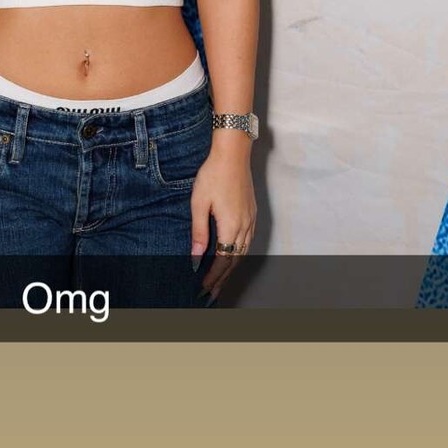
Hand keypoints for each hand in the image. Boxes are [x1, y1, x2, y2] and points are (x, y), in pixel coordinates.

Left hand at [190, 143, 256, 303]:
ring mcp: (250, 219)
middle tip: (211, 293)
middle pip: (235, 260)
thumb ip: (199, 232)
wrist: (233, 154)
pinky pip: (247, 241)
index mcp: (230, 226)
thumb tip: (196, 257)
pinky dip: (238, 254)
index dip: (213, 277)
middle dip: (222, 278)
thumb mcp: (199, 203)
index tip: (203, 288)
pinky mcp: (252, 213)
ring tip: (220, 280)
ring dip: (231, 268)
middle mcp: (244, 226)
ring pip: (242, 252)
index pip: (222, 260)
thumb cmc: (213, 175)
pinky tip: (232, 256)